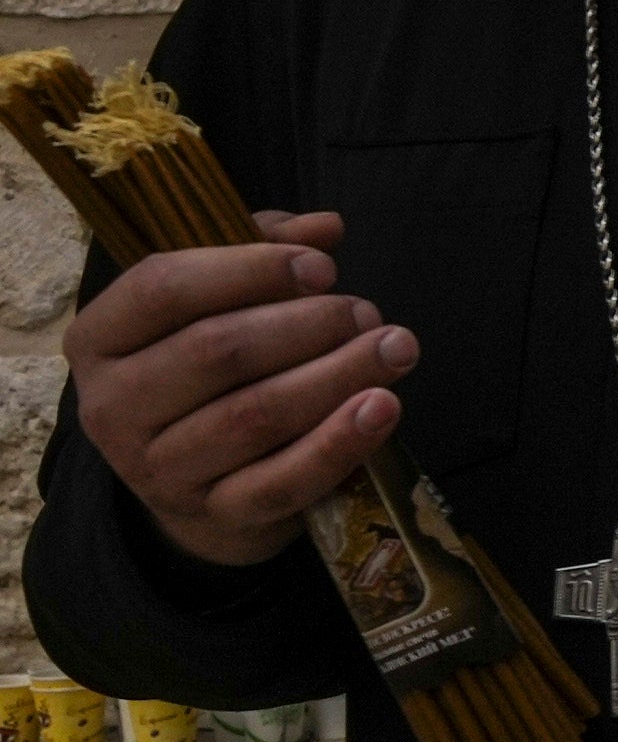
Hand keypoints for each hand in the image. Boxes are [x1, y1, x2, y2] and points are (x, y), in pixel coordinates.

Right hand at [66, 212, 415, 569]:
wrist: (199, 484)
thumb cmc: (209, 374)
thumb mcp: (215, 306)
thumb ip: (260, 253)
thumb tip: (323, 228)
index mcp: (99, 339)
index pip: (162, 288)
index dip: (249, 269)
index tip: (322, 266)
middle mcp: (112, 406)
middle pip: (216, 351)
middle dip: (306, 325)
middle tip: (367, 313)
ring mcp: (158, 468)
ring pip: (255, 415)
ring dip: (336, 376)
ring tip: (395, 349)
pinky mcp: (214, 513)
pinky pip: (284, 480)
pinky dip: (340, 442)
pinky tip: (384, 406)